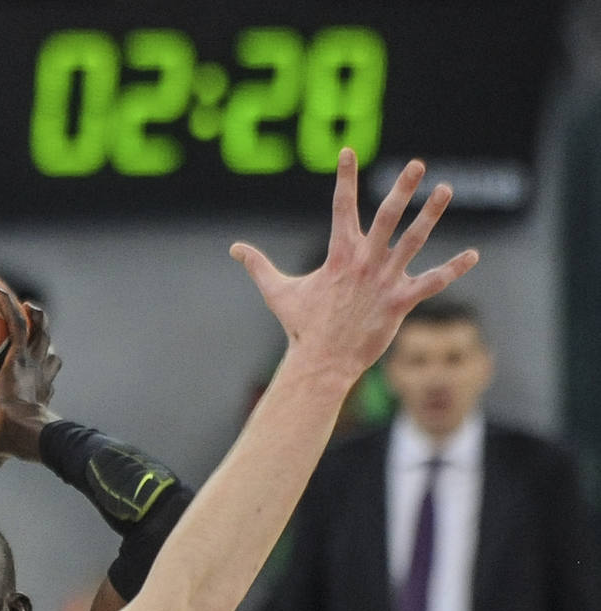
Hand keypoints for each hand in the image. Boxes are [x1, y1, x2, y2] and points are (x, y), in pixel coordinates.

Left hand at [0, 283, 61, 466]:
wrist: (26, 430)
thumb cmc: (17, 442)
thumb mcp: (3, 447)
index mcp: (39, 392)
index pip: (47, 375)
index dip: (47, 369)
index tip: (38, 367)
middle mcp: (41, 373)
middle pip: (49, 349)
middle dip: (46, 336)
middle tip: (36, 326)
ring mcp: (33, 361)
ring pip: (41, 330)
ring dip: (35, 316)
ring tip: (25, 303)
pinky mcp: (19, 354)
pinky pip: (16, 323)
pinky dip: (7, 305)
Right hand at [230, 148, 477, 382]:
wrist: (321, 361)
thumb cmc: (300, 326)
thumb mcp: (276, 291)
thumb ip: (258, 266)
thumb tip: (234, 249)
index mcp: (338, 255)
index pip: (341, 207)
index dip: (344, 177)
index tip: (348, 152)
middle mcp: (364, 262)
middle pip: (387, 216)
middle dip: (402, 188)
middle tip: (416, 164)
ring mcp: (384, 281)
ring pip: (412, 240)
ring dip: (431, 214)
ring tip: (445, 189)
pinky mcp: (399, 302)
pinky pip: (431, 282)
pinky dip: (452, 269)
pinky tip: (472, 256)